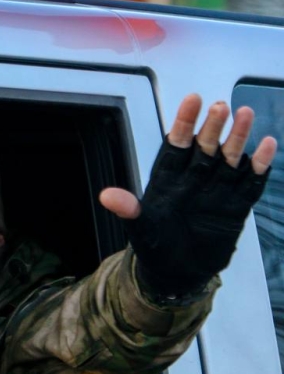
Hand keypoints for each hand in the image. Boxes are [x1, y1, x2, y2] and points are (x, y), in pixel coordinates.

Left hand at [99, 94, 276, 298]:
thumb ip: (129, 210)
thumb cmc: (155, 245)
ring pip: (230, 159)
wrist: (178, 273)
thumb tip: (106, 196)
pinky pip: (250, 183)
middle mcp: (194, 179)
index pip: (176, 146)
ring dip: (238, 138)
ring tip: (245, 115)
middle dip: (212, 127)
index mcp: (169, 179)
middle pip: (205, 148)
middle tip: (221, 106)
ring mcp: (217, 191)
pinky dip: (259, 166)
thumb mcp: (140, 229)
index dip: (184, 123)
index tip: (192, 99)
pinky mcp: (236, 207)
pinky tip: (267, 145)